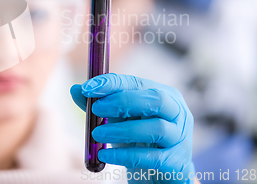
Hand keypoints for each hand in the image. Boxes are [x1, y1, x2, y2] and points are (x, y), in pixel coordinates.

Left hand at [71, 73, 194, 183]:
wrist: (158, 174)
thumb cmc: (138, 141)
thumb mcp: (118, 120)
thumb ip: (99, 105)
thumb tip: (75, 89)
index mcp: (163, 95)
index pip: (138, 83)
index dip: (112, 83)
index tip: (88, 87)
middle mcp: (176, 112)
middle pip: (155, 100)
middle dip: (123, 101)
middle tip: (96, 108)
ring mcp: (180, 137)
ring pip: (156, 128)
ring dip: (122, 130)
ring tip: (97, 134)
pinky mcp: (177, 162)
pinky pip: (152, 158)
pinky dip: (126, 155)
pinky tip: (105, 155)